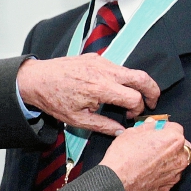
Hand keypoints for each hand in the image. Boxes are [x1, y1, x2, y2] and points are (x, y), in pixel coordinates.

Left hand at [16, 54, 159, 136]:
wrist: (37, 79)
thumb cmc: (55, 100)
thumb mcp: (78, 120)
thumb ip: (104, 126)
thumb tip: (122, 132)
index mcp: (101, 88)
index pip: (134, 98)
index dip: (137, 110)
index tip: (130, 117)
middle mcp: (105, 71)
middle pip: (141, 78)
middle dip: (152, 90)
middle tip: (153, 102)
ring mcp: (101, 62)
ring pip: (130, 71)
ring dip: (137, 84)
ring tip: (135, 97)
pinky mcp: (96, 57)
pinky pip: (117, 67)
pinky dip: (122, 77)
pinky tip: (115, 89)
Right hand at [98, 119, 188, 190]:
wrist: (117, 183)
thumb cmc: (123, 159)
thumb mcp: (132, 133)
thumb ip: (147, 127)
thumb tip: (151, 125)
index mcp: (173, 139)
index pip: (176, 128)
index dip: (164, 128)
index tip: (157, 130)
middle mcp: (179, 157)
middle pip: (181, 145)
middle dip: (171, 143)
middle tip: (154, 143)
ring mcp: (175, 173)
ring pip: (177, 161)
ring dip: (168, 158)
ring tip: (150, 158)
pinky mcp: (169, 186)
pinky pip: (170, 175)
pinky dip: (163, 172)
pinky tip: (150, 170)